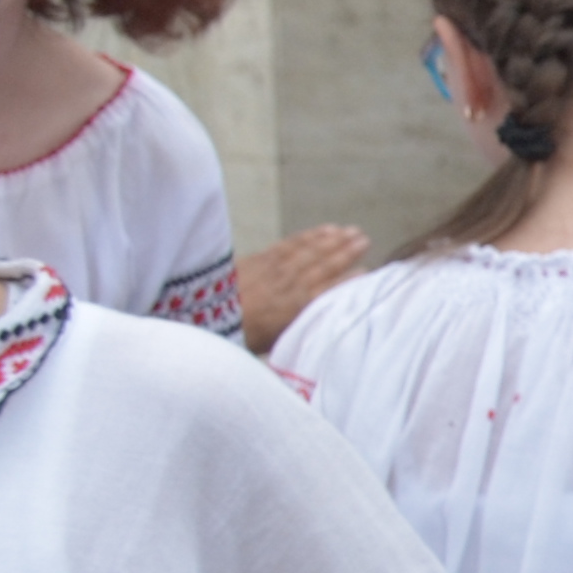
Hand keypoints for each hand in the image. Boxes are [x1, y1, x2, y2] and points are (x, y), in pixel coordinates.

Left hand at [234, 225, 367, 352]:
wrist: (203, 318)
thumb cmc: (242, 337)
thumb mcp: (277, 342)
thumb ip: (303, 328)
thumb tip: (326, 320)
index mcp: (300, 308)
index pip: (333, 289)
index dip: (351, 279)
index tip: (369, 271)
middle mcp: (293, 284)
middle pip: (325, 263)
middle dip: (347, 250)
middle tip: (365, 239)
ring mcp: (277, 268)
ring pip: (311, 249)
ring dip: (333, 239)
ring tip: (351, 230)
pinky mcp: (260, 258)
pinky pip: (292, 243)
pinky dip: (310, 235)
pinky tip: (323, 229)